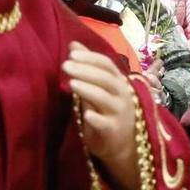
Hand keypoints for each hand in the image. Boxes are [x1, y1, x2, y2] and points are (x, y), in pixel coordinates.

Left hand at [65, 45, 140, 189]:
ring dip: (88, 90)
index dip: (91, 58)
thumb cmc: (108, 112)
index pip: (107, 65)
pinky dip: (96, 119)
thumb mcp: (100, 88)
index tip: (72, 54)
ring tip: (71, 83)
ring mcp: (119, 114)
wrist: (124, 145)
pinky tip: (86, 115)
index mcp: (118, 83)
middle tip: (66, 66)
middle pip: (106, 79)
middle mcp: (122, 96)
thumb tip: (73, 45)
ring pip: (104, 99)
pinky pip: (105, 124)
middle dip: (86, 71)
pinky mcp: (113, 131)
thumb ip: (88, 67)